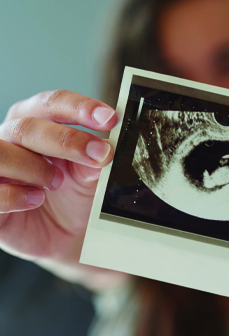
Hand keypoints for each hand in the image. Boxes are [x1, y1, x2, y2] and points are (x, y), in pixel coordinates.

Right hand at [0, 90, 126, 286]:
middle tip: (99, 155)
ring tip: (57, 182)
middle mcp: (12, 140)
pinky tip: (36, 199)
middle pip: (28, 126)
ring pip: (0, 152)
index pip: (54, 103)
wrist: (61, 233)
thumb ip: (93, 162)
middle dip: (66, 140)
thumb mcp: (89, 177)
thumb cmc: (73, 195)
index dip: (81, 108)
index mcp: (39, 123)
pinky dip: (16, 195)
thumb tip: (103, 150)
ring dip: (34, 167)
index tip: (110, 118)